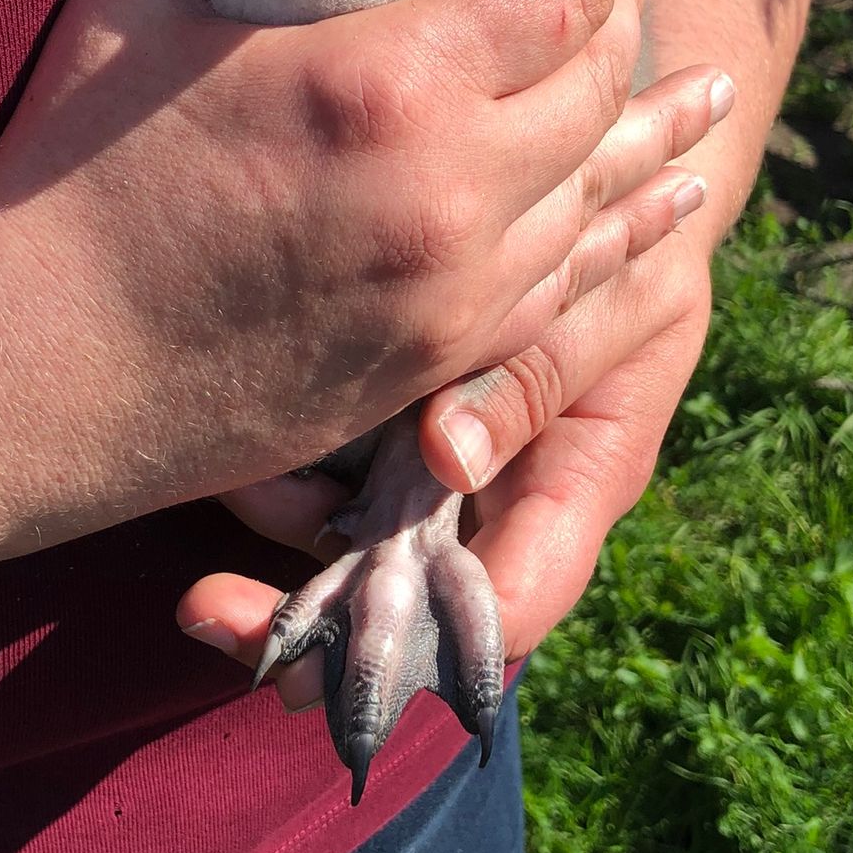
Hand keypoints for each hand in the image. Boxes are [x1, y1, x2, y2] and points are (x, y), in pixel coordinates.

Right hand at [0, 0, 725, 550]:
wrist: (36, 376)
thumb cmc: (67, 176)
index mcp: (389, 83)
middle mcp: (454, 192)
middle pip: (600, 83)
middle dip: (623, 15)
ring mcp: (456, 293)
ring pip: (606, 190)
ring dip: (652, 129)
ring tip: (701, 97)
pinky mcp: (439, 365)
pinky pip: (571, 288)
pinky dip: (623, 236)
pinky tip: (659, 215)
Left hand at [177, 227, 712, 706]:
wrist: (625, 192)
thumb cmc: (646, 247)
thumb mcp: (624, 300)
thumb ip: (544, 375)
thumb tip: (450, 459)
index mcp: (575, 490)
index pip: (506, 607)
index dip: (417, 651)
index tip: (313, 661)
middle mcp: (502, 496)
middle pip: (412, 602)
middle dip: (308, 623)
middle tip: (206, 613)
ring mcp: (450, 460)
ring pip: (362, 535)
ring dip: (285, 522)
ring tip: (228, 476)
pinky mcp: (406, 413)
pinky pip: (344, 459)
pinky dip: (292, 458)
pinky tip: (242, 430)